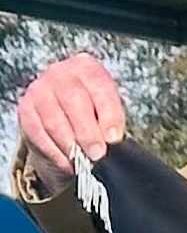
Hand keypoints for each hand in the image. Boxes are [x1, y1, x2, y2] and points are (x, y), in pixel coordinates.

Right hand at [16, 54, 126, 189]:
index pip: (100, 87)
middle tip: (97, 153)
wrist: (65, 118)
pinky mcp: (25, 109)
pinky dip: (54, 151)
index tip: (114, 138)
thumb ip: (111, 123)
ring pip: (54, 118)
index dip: (109, 114)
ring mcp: (39, 89)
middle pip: (74, 100)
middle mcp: (60, 73)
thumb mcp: (108, 113)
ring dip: (70, 144)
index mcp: (87, 69)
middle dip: (87, 131)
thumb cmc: (93, 115)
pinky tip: (67, 163)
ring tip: (82, 162)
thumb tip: (112, 142)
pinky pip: (38, 132)